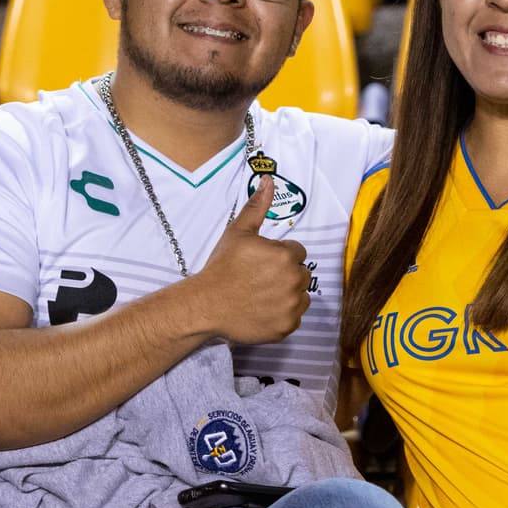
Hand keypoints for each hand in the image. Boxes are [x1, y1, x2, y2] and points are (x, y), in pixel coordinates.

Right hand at [197, 175, 310, 343]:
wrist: (206, 305)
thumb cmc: (222, 267)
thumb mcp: (238, 233)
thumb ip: (258, 206)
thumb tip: (269, 180)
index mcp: (286, 256)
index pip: (296, 252)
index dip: (279, 256)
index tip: (261, 263)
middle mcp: (294, 281)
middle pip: (301, 274)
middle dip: (285, 275)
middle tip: (260, 279)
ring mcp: (292, 306)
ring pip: (301, 296)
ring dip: (288, 295)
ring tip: (261, 294)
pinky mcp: (287, 327)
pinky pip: (294, 317)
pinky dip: (283, 315)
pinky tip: (263, 310)